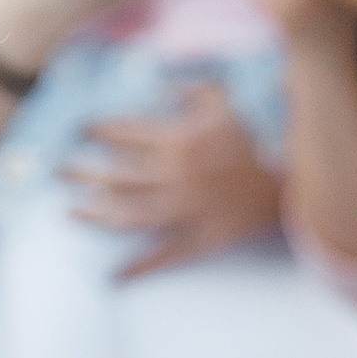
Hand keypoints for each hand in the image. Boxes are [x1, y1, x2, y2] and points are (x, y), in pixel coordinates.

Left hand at [63, 82, 285, 279]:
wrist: (296, 181)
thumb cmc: (258, 134)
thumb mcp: (225, 98)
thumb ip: (188, 86)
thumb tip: (154, 81)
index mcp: (179, 141)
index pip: (122, 134)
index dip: (96, 130)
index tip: (78, 129)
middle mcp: (176, 178)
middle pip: (115, 176)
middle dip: (83, 172)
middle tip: (59, 170)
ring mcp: (186, 212)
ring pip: (127, 216)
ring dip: (95, 215)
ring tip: (69, 211)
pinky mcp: (201, 240)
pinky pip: (162, 258)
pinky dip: (137, 269)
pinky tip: (111, 276)